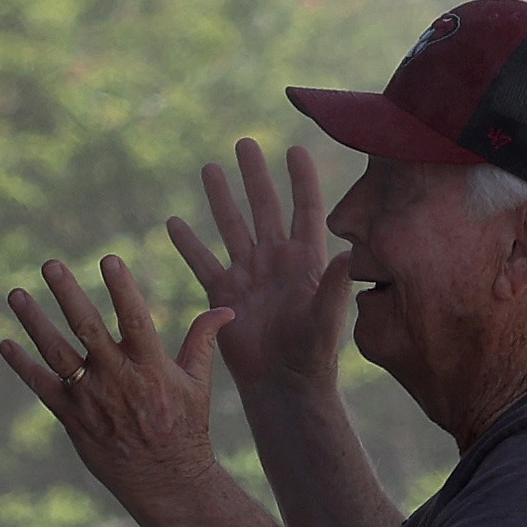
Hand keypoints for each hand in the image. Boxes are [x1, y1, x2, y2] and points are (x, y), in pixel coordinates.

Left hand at [0, 256, 230, 510]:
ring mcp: (91, 399)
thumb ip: (203, 341)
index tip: (109, 259)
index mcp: (151, 366)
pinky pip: (42, 387)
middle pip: (87, 328)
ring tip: (15, 294)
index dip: (122, 289)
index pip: (135, 319)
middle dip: (67, 294)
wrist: (165, 480)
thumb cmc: (185, 428)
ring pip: (56, 353)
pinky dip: (22, 365)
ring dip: (34, 322)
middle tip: (50, 264)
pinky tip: (5, 344)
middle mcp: (118, 379)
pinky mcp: (72, 418)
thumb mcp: (199, 384)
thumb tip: (226, 309)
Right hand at [167, 140, 352, 405]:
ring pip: (231, 226)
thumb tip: (353, 253)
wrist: (282, 383)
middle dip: (254, 175)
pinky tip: (174, 222)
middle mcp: (276, 260)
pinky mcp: (223, 293)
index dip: (301, 179)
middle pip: (264, 207)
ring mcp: (248, 274)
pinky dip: (188, 243)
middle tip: (244, 142)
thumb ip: (337, 285)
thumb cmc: (313, 353)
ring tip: (209, 168)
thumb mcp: (329, 316)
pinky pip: (202, 262)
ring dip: (220, 197)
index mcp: (306, 259)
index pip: (305, 209)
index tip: (295, 149)